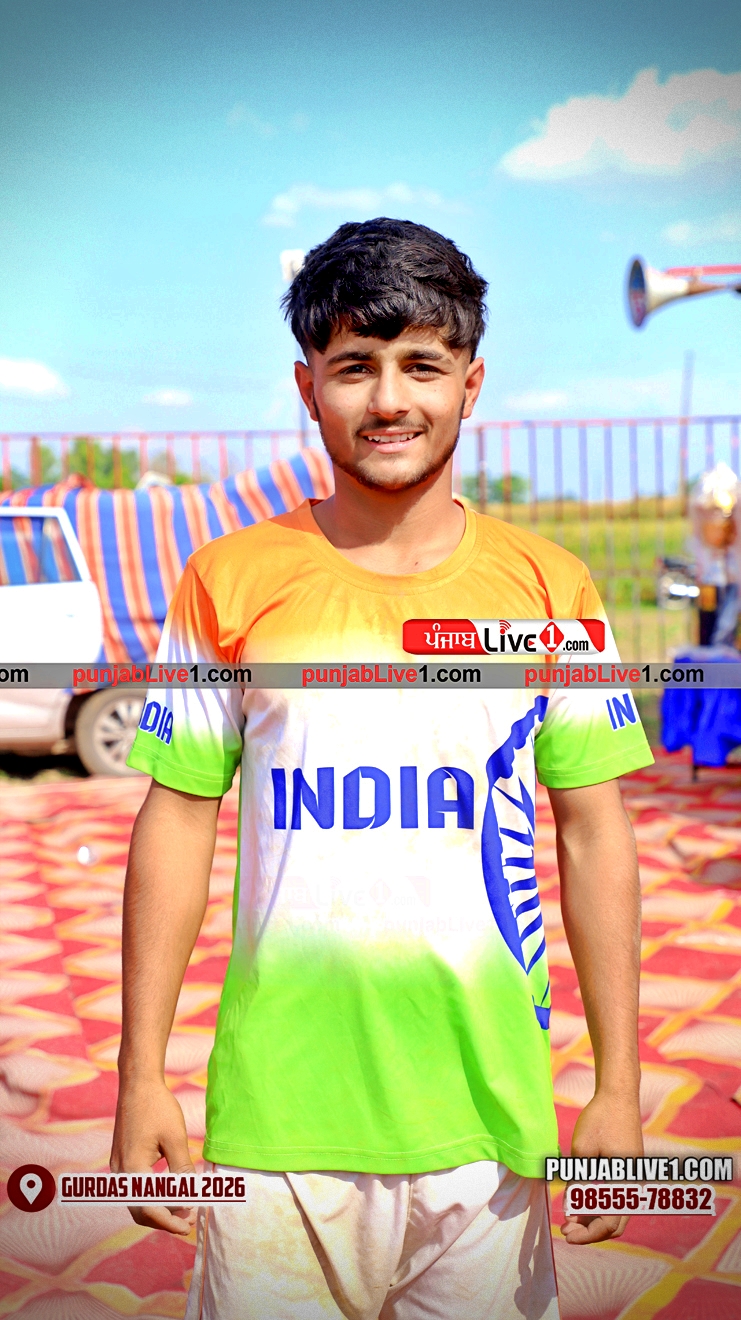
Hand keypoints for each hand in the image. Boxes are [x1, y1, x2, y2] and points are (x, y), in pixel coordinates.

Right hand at [111, 1078, 196, 1234]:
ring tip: (184, 1208)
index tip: (187, 1227)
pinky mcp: (121, 1160)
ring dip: (158, 1207)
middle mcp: (120, 1172)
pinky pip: (135, 1187)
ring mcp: (118, 1166)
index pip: (149, 1208)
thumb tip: (191, 1197)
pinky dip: (152, 1195)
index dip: (169, 1221)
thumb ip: (181, 1170)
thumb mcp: (175, 1138)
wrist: (138, 1084)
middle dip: (164, 1219)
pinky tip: (171, 1192)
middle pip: (140, 1210)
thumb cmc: (157, 1107)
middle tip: (188, 1221)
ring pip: (137, 1199)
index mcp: (132, 1168)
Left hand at [561, 1088, 642, 1245]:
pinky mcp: (628, 1172)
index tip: (566, 1234)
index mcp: (625, 1184)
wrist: (618, 1095)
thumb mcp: (582, 1152)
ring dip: (594, 1220)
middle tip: (565, 1231)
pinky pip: (615, 1198)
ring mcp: (633, 1179)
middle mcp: (634, 1186)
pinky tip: (579, 1202)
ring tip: (568, 1220)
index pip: (609, 1224)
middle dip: (590, 1232)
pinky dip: (599, 1205)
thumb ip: (577, 1183)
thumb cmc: (600, 1119)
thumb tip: (569, 1210)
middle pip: (615, 1224)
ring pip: (616, 1212)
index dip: (587, 1234)